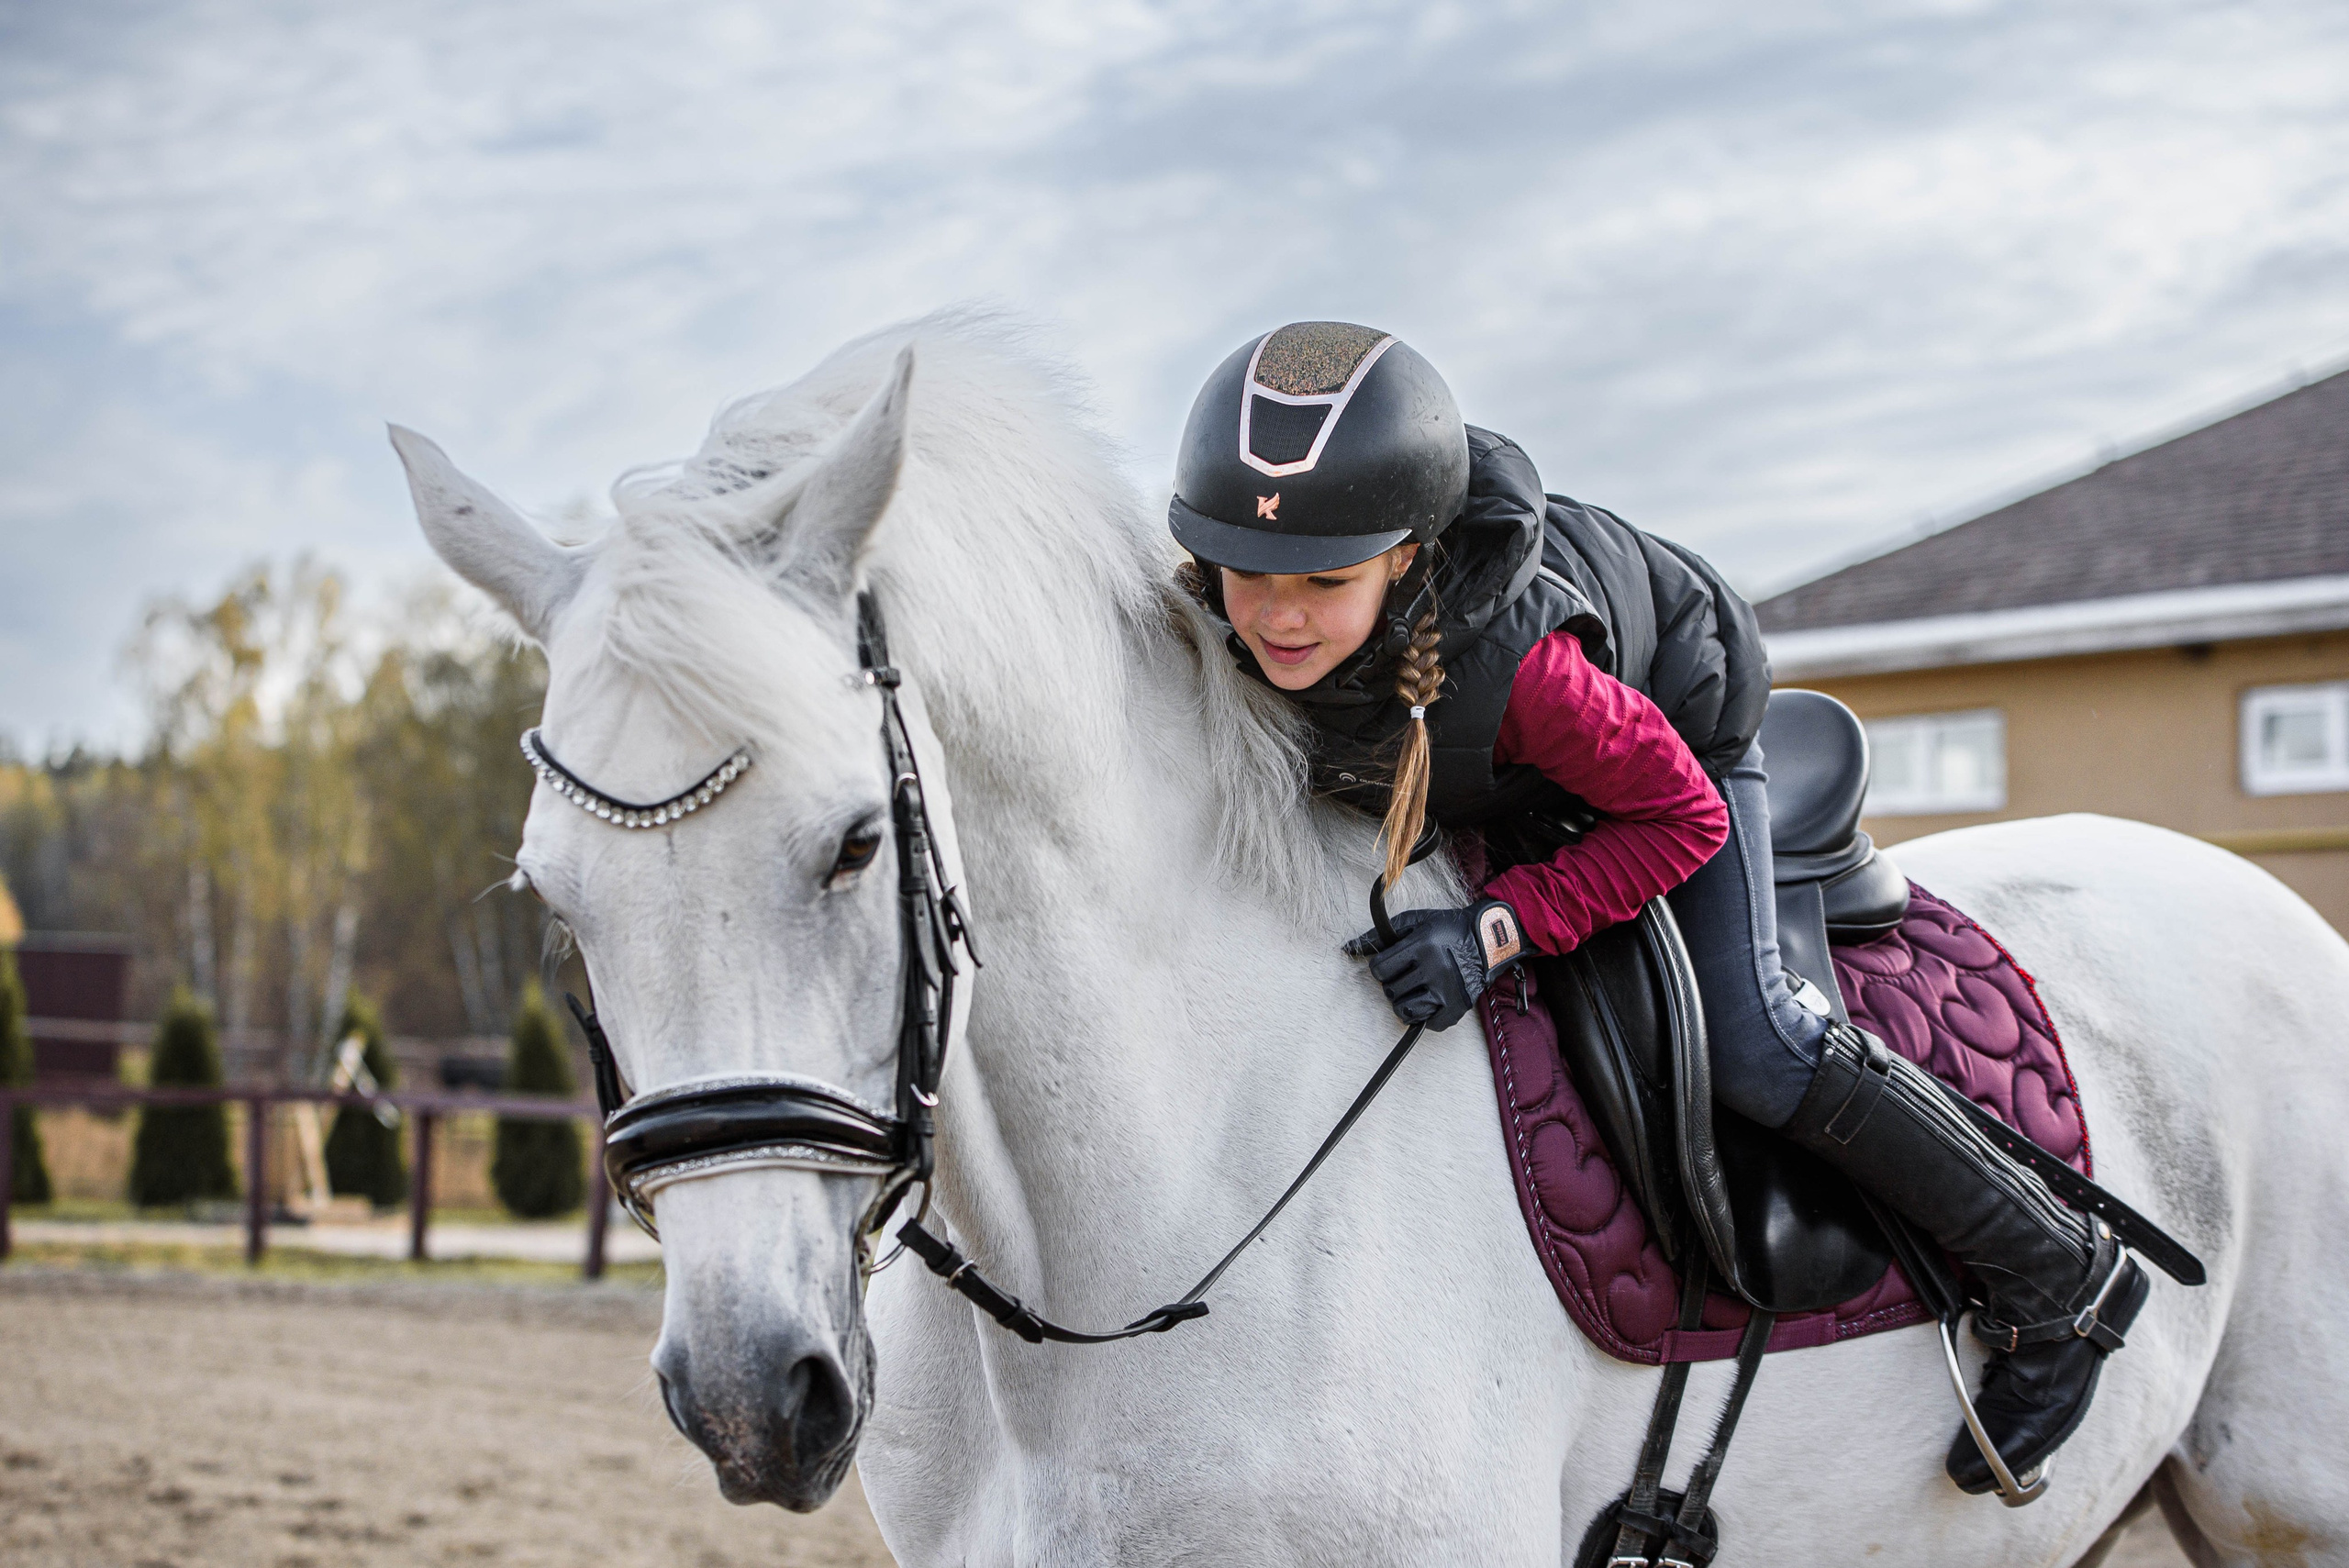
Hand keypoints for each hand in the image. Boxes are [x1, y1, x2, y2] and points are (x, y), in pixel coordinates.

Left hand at [1346, 899, 1525, 1029]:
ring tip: (1414, 989)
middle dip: (1392, 983)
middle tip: (1406, 975)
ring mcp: (1447, 991)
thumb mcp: (1414, 921)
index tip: (1390, 964)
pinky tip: (1429, 1000)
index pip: (1380, 969)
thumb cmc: (1446, 929)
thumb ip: (1380, 934)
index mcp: (1422, 946)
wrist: (1487, 941)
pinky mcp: (1457, 1008)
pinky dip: (1424, 1015)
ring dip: (1404, 1001)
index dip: (1380, 967)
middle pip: (1390, 991)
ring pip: (1405, 1010)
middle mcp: (1435, 970)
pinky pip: (1427, 1023)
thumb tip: (1348, 948)